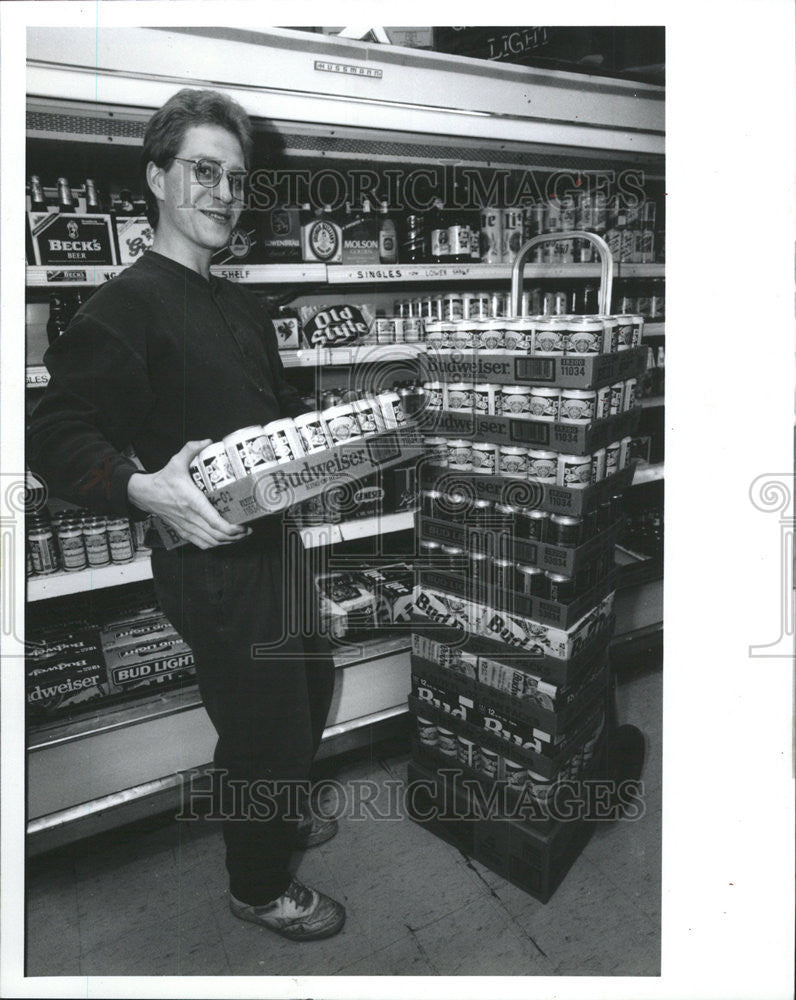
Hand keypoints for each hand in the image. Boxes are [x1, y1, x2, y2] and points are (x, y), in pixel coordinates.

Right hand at [128, 440, 250, 549]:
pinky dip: (214, 545)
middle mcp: (190, 517)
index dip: (232, 528)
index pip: (215, 522)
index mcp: (192, 502)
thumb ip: (191, 449)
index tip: (243, 525)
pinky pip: (201, 543)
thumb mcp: (176, 461)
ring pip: (210, 542)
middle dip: (236, 536)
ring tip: (240, 535)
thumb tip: (208, 440)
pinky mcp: (182, 531)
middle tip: (248, 529)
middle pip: (217, 535)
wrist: (144, 494)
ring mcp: (186, 526)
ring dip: (227, 542)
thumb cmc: (163, 479)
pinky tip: (223, 540)